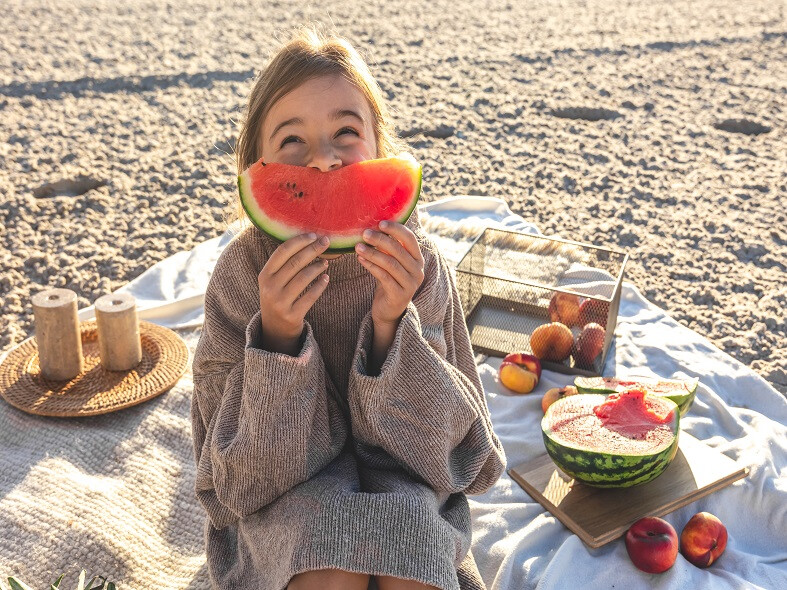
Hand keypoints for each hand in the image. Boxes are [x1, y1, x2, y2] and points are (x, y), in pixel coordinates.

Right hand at [258, 233, 330, 353]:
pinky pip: (311, 296)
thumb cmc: (278, 296)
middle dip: (313, 249)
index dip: (299, 241)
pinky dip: (320, 285)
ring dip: (318, 267)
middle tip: (326, 242)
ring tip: (326, 262)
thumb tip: (308, 240)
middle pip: (295, 262)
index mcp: (264, 275)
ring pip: (304, 278)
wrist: (275, 328)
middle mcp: (270, 288)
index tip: (313, 235)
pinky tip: (326, 278)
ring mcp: (280, 302)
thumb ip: (284, 263)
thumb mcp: (273, 280)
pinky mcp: (292, 315)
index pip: (282, 251)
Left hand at [355, 220, 424, 328]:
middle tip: (364, 233)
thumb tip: (373, 225)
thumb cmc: (389, 280)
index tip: (380, 223)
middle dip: (380, 240)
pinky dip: (371, 266)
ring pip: (390, 264)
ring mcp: (410, 284)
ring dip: (372, 253)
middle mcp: (418, 271)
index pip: (410, 239)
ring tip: (358, 247)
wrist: (389, 310)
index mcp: (418, 259)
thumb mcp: (392, 262)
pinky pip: (384, 277)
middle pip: (398, 250)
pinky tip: (361, 259)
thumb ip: (389, 248)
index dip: (396, 229)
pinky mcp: (399, 295)